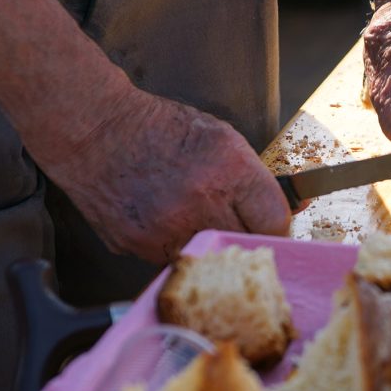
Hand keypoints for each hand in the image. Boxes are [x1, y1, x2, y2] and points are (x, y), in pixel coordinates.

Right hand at [40, 90, 291, 263]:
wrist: (94, 130)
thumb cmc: (159, 129)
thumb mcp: (221, 139)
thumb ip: (256, 179)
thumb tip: (297, 204)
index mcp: (229, 170)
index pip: (275, 222)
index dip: (276, 225)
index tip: (270, 225)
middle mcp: (200, 203)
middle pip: (245, 246)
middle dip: (245, 237)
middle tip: (233, 223)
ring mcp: (167, 230)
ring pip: (208, 258)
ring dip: (208, 244)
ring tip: (190, 215)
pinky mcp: (139, 247)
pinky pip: (172, 260)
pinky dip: (175, 246)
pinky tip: (164, 219)